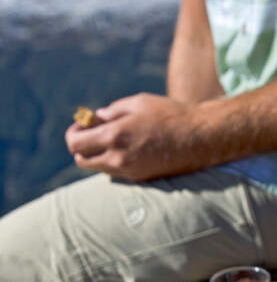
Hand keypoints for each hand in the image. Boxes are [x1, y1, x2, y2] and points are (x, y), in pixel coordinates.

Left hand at [65, 93, 190, 180]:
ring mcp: (129, 171)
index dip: (74, 133)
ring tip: (112, 140)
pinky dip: (113, 161)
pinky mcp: (139, 178)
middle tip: (92, 134)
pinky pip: (115, 172)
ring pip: (98, 168)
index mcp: (114, 135)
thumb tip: (97, 118)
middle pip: (81, 160)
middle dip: (81, 147)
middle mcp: (118, 158)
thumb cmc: (170, 115)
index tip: (83, 124)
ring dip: (97, 155)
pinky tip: (128, 148)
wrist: (198, 139)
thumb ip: (113, 111)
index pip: (75, 144)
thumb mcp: (138, 103)